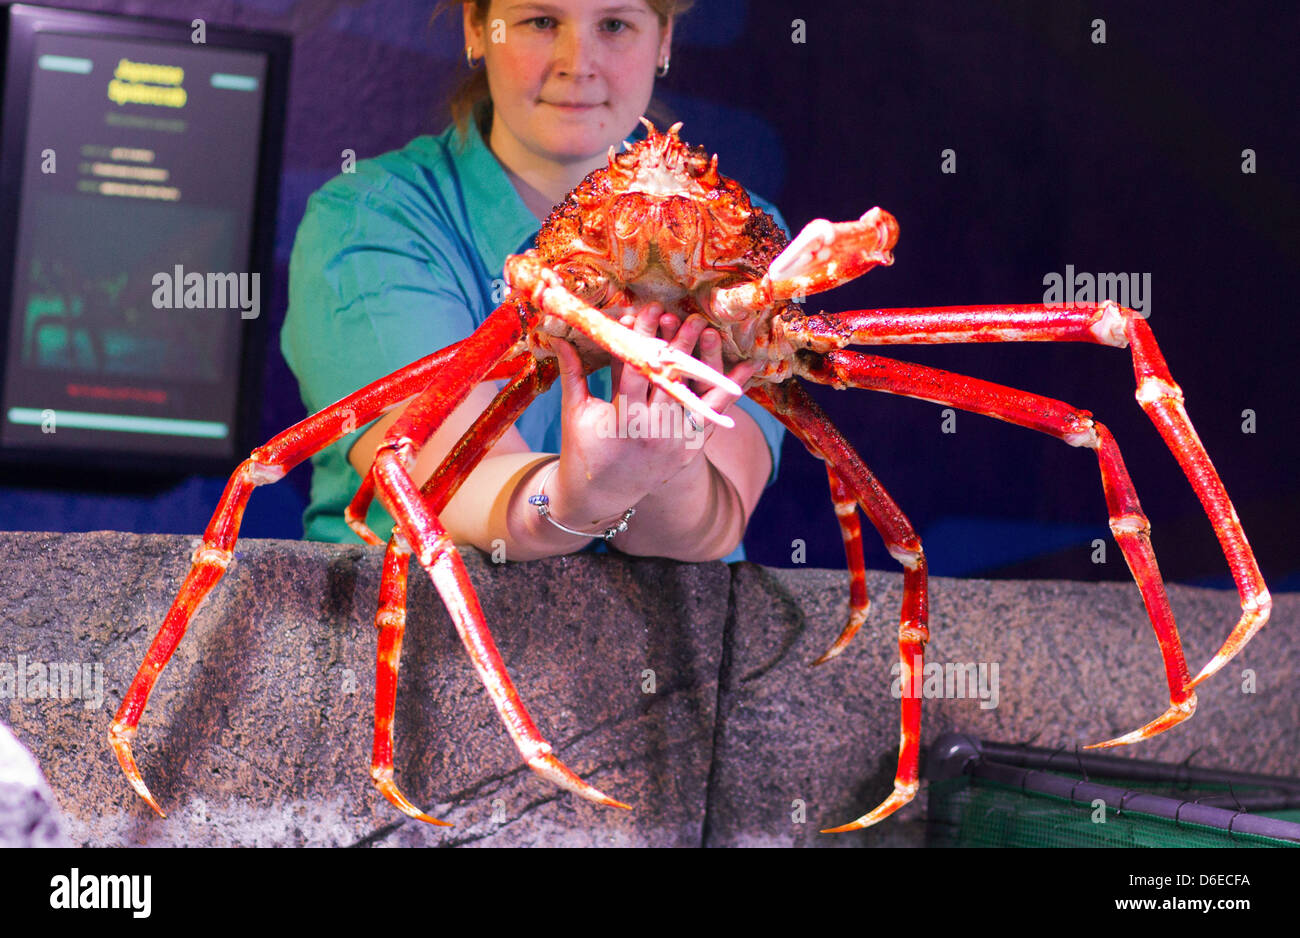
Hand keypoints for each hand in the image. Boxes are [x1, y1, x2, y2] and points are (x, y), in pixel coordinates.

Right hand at [545, 302, 755, 526]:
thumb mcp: (575, 411)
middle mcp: (653, 433)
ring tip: (715, 336)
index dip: (644, 338)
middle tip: (692, 317)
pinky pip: (710, 420)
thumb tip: (559, 334)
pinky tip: (743, 375)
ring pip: (697, 398)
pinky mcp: (688, 453)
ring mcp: (674, 445)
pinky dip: (726, 399)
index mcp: (623, 421)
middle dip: (681, 346)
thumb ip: (572, 372)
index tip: (651, 310)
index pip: (637, 370)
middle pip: (671, 381)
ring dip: (708, 366)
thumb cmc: (582, 449)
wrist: (600, 495)